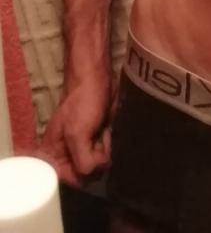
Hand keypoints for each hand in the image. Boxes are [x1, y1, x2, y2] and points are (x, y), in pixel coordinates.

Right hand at [37, 71, 115, 187]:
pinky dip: (108, 147)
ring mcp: (81, 148)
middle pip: (84, 176)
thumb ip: (83, 161)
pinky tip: (105, 133)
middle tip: (94, 141)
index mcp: (52, 155)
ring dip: (103, 153)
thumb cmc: (83, 104)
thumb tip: (97, 172)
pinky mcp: (95, 141)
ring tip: (100, 134)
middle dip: (94, 161)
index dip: (81, 175)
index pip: (66, 181)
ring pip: (96, 167)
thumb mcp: (77, 134)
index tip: (88, 159)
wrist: (97, 79)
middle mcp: (65, 155)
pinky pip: (104, 156)